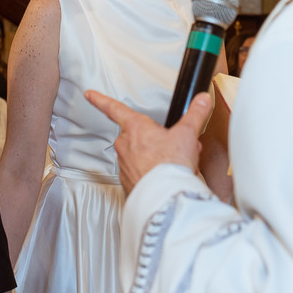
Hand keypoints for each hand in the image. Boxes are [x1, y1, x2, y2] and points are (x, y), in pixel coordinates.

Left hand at [85, 90, 211, 193]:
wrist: (165, 197)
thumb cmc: (171, 165)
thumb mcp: (188, 134)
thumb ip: (195, 115)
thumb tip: (201, 100)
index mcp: (135, 128)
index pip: (114, 109)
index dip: (100, 100)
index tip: (90, 95)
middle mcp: (125, 145)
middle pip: (135, 135)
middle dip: (154, 139)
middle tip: (172, 146)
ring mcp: (124, 165)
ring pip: (138, 155)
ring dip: (153, 157)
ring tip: (171, 164)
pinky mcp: (127, 183)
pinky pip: (138, 173)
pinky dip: (150, 173)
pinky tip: (163, 177)